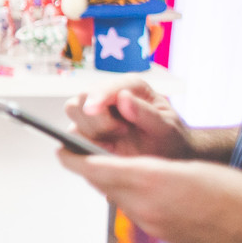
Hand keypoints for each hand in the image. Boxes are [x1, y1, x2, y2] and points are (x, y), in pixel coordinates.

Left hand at [56, 151, 241, 242]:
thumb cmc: (241, 195)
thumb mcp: (195, 169)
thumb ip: (158, 170)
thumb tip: (135, 174)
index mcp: (153, 180)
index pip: (98, 168)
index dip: (75, 158)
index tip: (60, 148)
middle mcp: (147, 207)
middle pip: (104, 186)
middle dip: (90, 170)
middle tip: (77, 154)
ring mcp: (155, 226)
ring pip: (120, 201)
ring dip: (111, 184)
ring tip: (107, 167)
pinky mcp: (166, 239)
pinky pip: (138, 214)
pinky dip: (131, 200)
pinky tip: (139, 191)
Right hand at [64, 75, 194, 158]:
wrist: (166, 156)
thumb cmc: (169, 139)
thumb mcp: (167, 128)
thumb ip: (147, 114)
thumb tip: (123, 97)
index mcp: (131, 86)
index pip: (107, 86)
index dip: (98, 97)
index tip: (94, 109)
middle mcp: (109, 94)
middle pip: (83, 98)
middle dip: (98, 119)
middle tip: (122, 131)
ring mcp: (95, 111)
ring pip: (74, 111)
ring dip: (91, 130)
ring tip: (116, 140)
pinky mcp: (86, 128)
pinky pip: (72, 131)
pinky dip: (85, 141)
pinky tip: (107, 148)